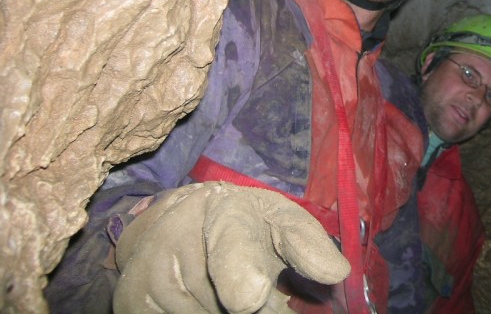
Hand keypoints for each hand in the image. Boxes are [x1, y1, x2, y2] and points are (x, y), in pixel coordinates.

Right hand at [113, 182, 349, 313]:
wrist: (180, 221)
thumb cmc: (244, 225)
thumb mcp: (279, 221)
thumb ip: (306, 243)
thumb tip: (336, 272)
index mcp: (225, 210)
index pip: (231, 240)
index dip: (239, 270)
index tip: (250, 298)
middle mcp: (177, 233)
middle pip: (224, 300)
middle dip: (252, 306)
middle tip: (255, 291)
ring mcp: (147, 268)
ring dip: (221, 310)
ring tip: (221, 286)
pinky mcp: (130, 300)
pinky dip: (200, 313)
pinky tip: (201, 299)